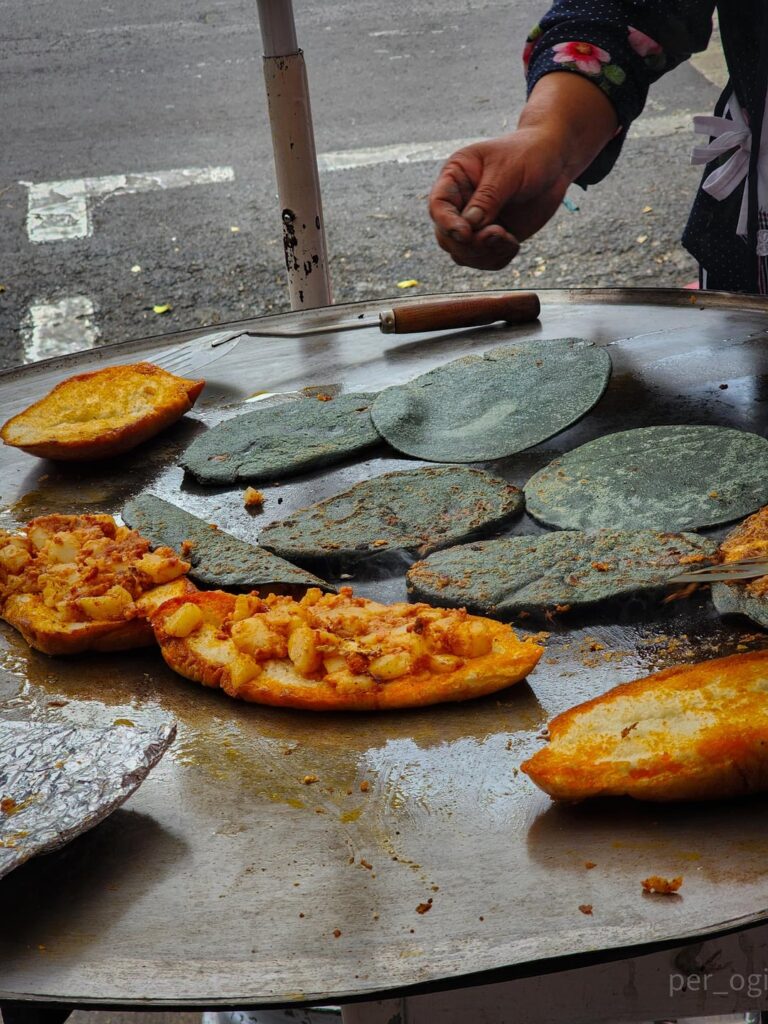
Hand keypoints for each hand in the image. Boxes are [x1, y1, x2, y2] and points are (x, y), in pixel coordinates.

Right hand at [429, 129, 569, 269]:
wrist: (554, 162)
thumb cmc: (529, 155)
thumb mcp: (508, 170)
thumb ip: (487, 198)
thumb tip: (469, 226)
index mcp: (455, 177)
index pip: (438, 205)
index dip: (447, 223)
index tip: (466, 233)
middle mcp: (460, 203)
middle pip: (446, 237)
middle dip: (469, 244)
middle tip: (498, 234)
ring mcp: (474, 223)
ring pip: (462, 254)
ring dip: (484, 255)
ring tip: (509, 238)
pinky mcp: (491, 238)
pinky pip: (484, 260)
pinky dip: (497, 259)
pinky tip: (513, 244)